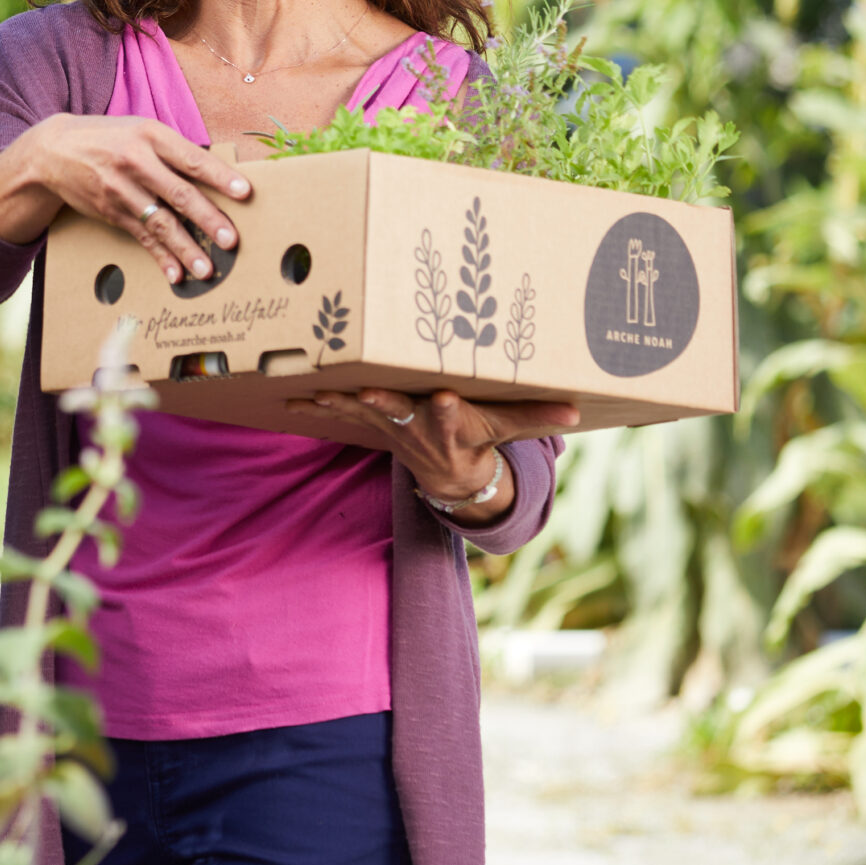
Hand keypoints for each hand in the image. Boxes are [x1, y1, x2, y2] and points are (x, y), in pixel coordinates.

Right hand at [0, 113, 252, 283]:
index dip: (220, 177)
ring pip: (160, 222)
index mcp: (151, 136)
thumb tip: (217, 174)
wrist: (54, 150)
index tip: (245, 193)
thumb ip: (174, 150)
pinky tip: (175, 273)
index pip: (192, 159)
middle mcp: (136, 162)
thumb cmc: (109, 137)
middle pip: (179, 194)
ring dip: (185, 248)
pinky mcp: (111, 212)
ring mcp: (121, 190)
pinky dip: (160, 257)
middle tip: (232, 240)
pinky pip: (141, 237)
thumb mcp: (140, 129)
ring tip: (207, 268)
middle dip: (208, 219)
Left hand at [298, 387, 577, 504]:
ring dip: (337, 400)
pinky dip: (314, 407)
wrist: (449, 476)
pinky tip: (287, 397)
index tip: (446, 397)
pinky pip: (338, 413)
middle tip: (365, 389)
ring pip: (360, 410)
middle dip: (382, 401)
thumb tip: (578, 412)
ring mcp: (389, 425)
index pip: (452, 417)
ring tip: (315, 387)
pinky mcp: (370, 421)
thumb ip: (537, 417)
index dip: (448, 410)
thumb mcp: (507, 430)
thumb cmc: (479, 439)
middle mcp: (416, 426)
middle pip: (398, 411)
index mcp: (451, 424)